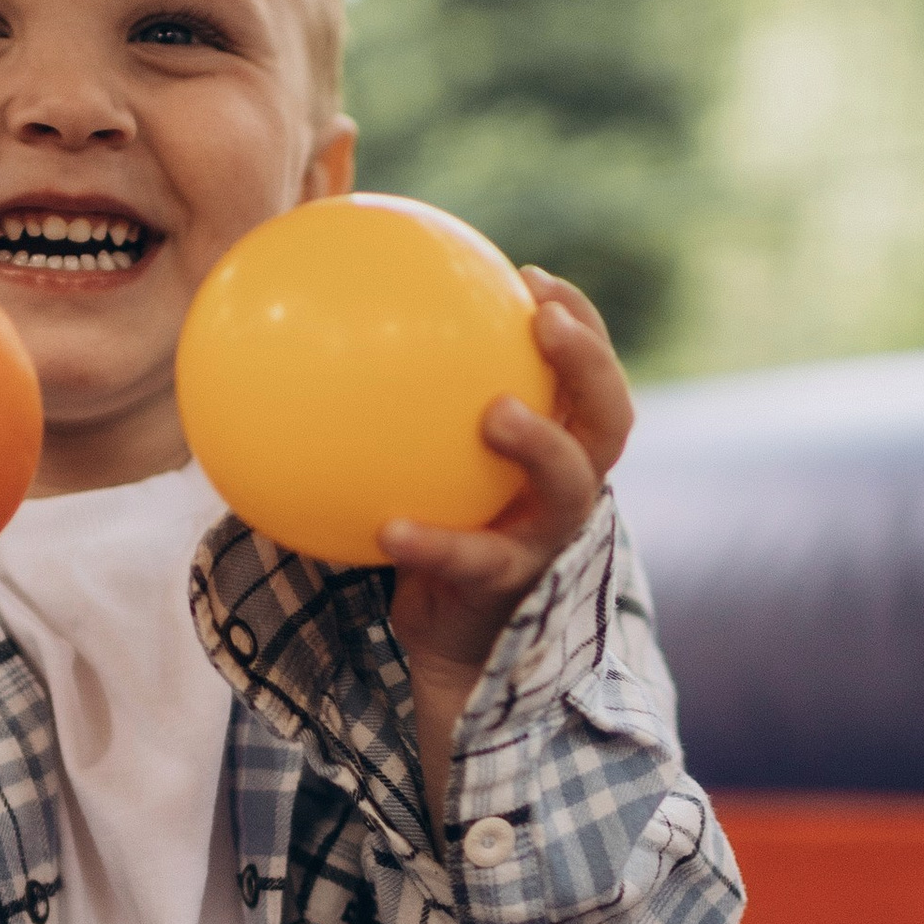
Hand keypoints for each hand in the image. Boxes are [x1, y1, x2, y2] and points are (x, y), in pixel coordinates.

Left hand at [379, 271, 631, 826]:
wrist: (439, 645)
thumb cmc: (431, 530)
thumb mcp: (420, 463)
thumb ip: (396, 406)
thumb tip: (314, 331)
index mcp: (557, 450)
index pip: (588, 377)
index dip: (581, 324)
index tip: (532, 278)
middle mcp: (566, 492)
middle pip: (609, 421)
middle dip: (588, 364)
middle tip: (544, 323)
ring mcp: (543, 543)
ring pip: (571, 490)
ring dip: (542, 444)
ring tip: (498, 413)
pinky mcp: (503, 590)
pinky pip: (473, 563)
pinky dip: (435, 544)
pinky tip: (387, 527)